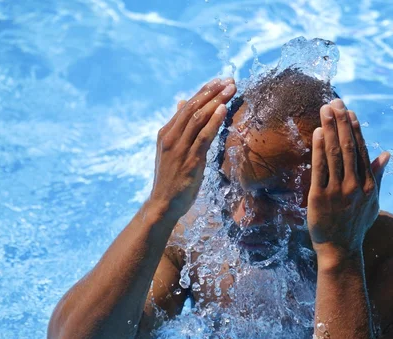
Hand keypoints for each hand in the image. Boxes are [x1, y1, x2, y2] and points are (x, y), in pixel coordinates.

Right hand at [149, 78, 236, 220]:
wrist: (162, 204)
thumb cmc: (170, 179)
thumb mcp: (171, 150)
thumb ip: (178, 127)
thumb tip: (181, 103)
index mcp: (167, 133)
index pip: (187, 105)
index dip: (205, 91)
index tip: (221, 80)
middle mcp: (171, 137)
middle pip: (193, 107)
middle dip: (212, 91)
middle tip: (230, 79)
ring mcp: (179, 148)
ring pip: (198, 118)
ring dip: (216, 101)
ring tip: (230, 89)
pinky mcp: (189, 160)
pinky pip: (202, 136)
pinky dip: (213, 121)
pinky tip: (223, 109)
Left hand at [307, 99, 389, 260]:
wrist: (340, 249)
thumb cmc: (355, 225)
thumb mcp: (372, 202)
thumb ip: (377, 176)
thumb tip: (386, 154)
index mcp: (368, 185)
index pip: (361, 150)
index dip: (355, 129)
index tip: (349, 111)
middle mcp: (355, 186)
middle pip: (347, 147)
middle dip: (341, 123)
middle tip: (334, 103)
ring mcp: (338, 191)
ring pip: (334, 154)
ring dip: (329, 130)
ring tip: (325, 111)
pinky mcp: (320, 197)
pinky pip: (320, 169)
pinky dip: (319, 150)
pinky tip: (317, 133)